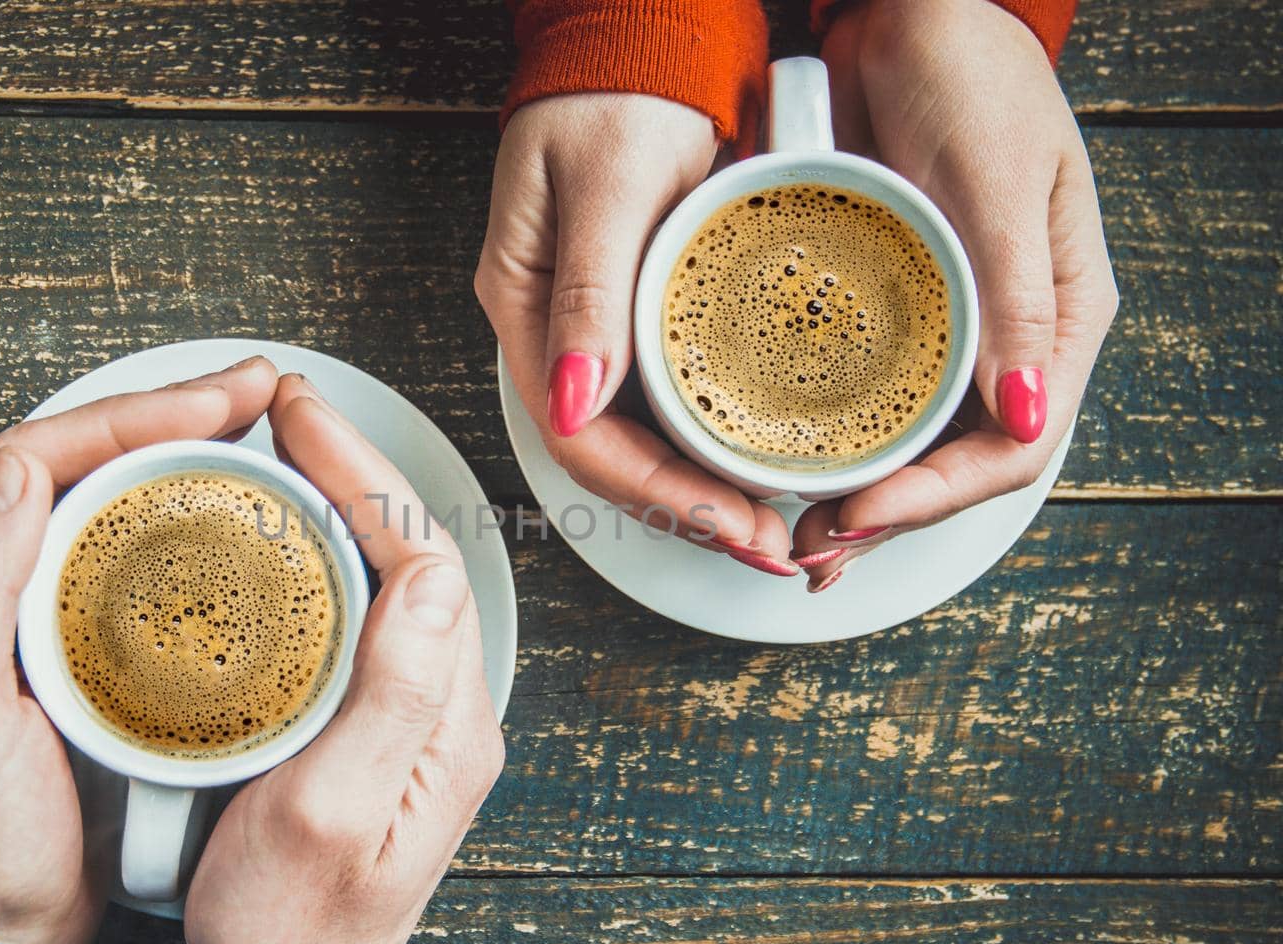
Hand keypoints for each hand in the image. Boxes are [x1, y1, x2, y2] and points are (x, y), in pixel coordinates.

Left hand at [0, 356, 280, 943]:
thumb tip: (21, 471)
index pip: (37, 456)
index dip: (131, 415)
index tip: (217, 402)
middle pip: (75, 458)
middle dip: (165, 411)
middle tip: (253, 390)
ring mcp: (24, 608)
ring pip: (101, 492)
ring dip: (174, 447)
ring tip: (249, 425)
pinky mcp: (67, 642)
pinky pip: (120, 547)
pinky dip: (174, 509)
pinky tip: (222, 508)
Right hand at [183, 374, 505, 943]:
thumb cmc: (292, 927)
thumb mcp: (331, 812)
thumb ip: (392, 694)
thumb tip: (433, 575)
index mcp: (445, 725)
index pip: (420, 561)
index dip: (361, 476)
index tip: (298, 419)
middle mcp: (443, 715)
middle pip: (411, 556)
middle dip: (352, 470)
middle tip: (283, 412)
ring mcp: (412, 724)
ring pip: (388, 579)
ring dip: (341, 505)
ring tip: (282, 454)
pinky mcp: (374, 734)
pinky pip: (362, 618)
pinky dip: (323, 559)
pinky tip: (282, 543)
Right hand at [476, 93, 797, 574]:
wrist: (645, 37)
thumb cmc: (623, 90)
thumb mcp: (611, 182)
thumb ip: (592, 293)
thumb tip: (577, 402)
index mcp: (526, 304)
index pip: (578, 435)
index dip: (657, 493)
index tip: (733, 520)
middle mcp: (551, 330)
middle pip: (608, 454)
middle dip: (686, 509)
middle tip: (769, 541)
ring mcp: (589, 328)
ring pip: (634, 439)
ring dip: (699, 490)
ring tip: (770, 522)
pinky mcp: (630, 315)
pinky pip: (660, 403)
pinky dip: (705, 444)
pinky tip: (749, 463)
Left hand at [792, 0, 1118, 590]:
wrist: (906, 16)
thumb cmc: (967, 76)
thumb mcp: (995, 184)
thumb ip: (1014, 301)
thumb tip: (1026, 418)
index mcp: (1060, 318)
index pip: (1014, 445)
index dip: (935, 497)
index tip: (858, 514)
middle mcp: (1009, 338)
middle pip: (958, 463)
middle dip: (888, 517)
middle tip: (809, 552)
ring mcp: (951, 331)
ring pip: (912, 443)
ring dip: (857, 496)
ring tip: (794, 537)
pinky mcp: (892, 315)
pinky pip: (869, 398)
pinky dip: (833, 443)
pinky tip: (786, 469)